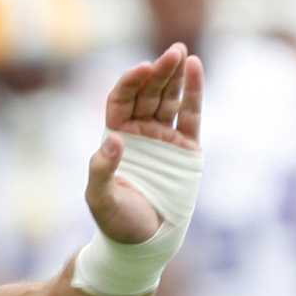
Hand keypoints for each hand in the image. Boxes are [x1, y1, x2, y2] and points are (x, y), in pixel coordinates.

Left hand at [87, 41, 203, 243]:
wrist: (144, 243)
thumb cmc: (116, 221)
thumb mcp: (100, 197)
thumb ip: (102, 169)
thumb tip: (114, 140)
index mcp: (115, 136)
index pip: (122, 99)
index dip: (131, 82)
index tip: (141, 69)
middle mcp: (140, 131)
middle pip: (148, 92)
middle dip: (158, 71)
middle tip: (170, 52)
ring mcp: (164, 137)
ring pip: (169, 98)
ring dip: (175, 75)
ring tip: (181, 53)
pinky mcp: (186, 149)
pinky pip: (191, 115)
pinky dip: (194, 92)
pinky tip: (195, 67)